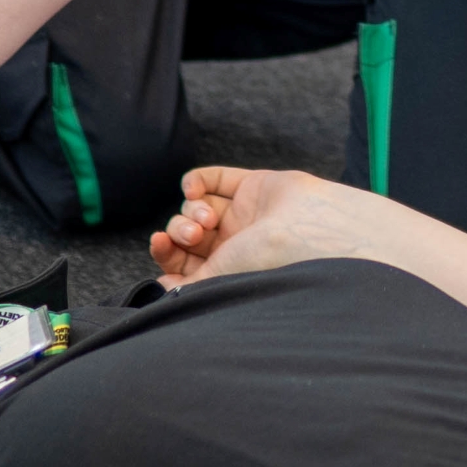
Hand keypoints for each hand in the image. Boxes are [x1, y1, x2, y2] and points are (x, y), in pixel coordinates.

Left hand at [148, 167, 381, 286]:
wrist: (306, 230)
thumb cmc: (266, 262)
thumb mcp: (218, 280)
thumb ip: (187, 285)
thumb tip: (161, 286)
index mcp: (227, 270)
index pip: (184, 261)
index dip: (166, 253)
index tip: (159, 245)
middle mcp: (234, 244)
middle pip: (187, 232)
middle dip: (181, 230)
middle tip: (195, 234)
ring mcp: (242, 214)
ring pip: (196, 205)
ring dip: (191, 209)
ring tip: (208, 217)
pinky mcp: (251, 186)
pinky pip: (212, 179)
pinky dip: (196, 181)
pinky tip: (193, 189)